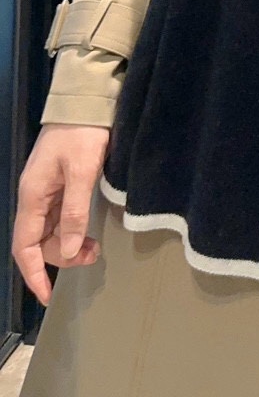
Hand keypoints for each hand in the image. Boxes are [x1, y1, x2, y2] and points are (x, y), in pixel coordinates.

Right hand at [13, 123, 110, 304]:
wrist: (86, 101)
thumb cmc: (83, 133)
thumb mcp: (82, 172)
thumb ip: (75, 211)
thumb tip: (68, 250)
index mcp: (32, 197)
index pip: (24, 246)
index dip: (33, 273)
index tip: (47, 295)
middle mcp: (35, 197)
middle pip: (39, 241)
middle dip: (61, 257)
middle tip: (92, 258)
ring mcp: (47, 190)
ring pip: (51, 230)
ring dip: (69, 244)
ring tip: (95, 248)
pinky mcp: (61, 182)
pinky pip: (61, 216)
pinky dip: (73, 228)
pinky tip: (89, 231)